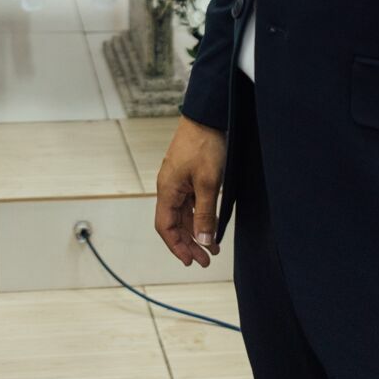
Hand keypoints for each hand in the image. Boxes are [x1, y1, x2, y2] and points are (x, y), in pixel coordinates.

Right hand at [155, 116, 226, 267]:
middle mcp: (169, 187)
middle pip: (174, 223)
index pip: (165, 227)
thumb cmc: (204, 145)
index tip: (190, 261)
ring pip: (183, 214)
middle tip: (205, 261)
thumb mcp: (208, 183)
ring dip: (196, 232)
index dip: (176, 246)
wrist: (207, 117)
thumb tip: (204, 242)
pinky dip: (200, 217)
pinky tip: (212, 226)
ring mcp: (178, 181)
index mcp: (167, 190)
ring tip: (213, 248)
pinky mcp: (188, 175)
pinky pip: (190, 203)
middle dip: (188, 243)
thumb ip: (206, 214)